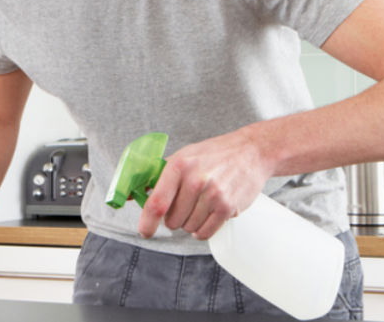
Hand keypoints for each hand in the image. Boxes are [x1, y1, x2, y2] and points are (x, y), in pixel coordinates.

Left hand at [137, 127, 271, 240]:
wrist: (251, 151)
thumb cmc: (213, 155)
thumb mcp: (183, 157)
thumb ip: (158, 177)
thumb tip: (132, 195)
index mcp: (179, 166)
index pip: (157, 202)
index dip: (147, 221)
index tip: (144, 231)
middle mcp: (195, 181)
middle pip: (172, 221)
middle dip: (174, 218)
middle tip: (184, 204)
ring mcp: (213, 195)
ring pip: (188, 228)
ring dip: (190, 222)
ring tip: (200, 204)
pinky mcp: (228, 207)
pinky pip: (205, 232)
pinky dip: (202, 229)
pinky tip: (207, 215)